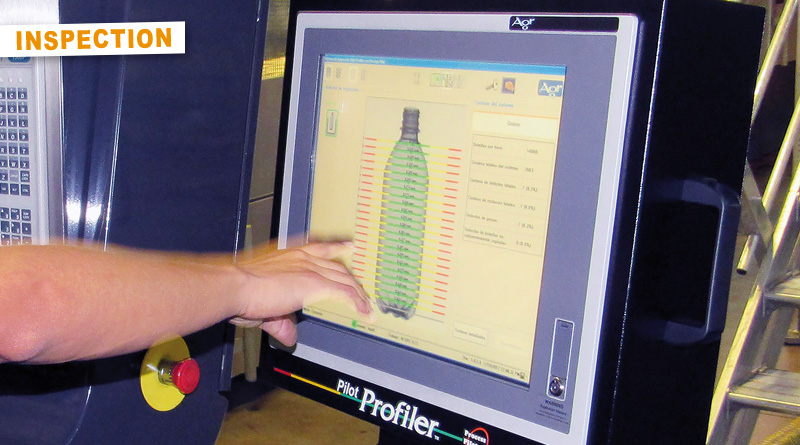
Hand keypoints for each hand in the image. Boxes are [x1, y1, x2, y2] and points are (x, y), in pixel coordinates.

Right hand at [229, 241, 372, 345]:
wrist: (235, 286)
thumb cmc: (239, 290)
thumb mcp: (264, 306)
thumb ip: (281, 321)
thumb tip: (289, 335)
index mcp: (288, 255)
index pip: (319, 248)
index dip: (336, 247)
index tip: (348, 246)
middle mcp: (301, 258)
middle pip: (337, 267)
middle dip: (351, 279)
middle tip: (362, 289)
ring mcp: (310, 268)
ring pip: (344, 279)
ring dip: (358, 293)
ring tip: (366, 306)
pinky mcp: (315, 283)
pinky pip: (344, 292)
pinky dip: (356, 302)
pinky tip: (363, 311)